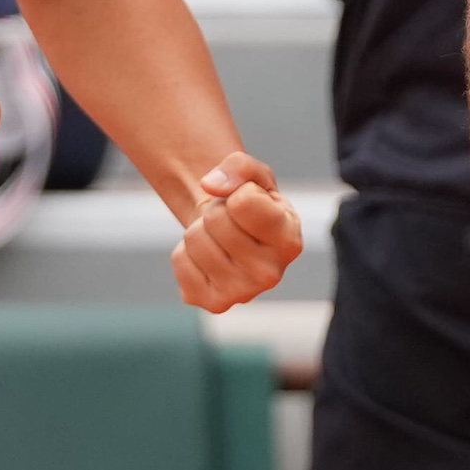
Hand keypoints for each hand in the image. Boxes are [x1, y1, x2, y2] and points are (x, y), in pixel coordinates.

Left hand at [170, 152, 302, 311]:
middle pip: (215, 219)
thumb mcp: (254, 176)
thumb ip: (239, 166)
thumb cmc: (250, 203)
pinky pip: (179, 262)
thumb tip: (211, 185)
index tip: (247, 202)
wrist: (234, 236)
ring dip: (200, 231)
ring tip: (219, 239)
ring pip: (194, 239)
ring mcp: (243, 293)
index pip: (243, 201)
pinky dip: (186, 253)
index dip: (238, 192)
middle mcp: (272, 274)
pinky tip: (208, 259)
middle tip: (229, 222)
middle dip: (216, 211)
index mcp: (290, 240)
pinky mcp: (215, 303)